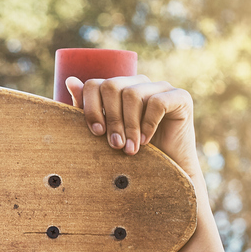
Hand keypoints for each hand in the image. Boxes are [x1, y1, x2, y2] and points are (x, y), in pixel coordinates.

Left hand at [65, 75, 200, 177]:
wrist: (167, 171)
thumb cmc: (131, 153)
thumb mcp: (105, 133)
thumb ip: (89, 109)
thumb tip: (69, 80)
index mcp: (119, 88)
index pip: (95, 84)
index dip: (91, 108)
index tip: (96, 133)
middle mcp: (139, 83)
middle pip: (111, 86)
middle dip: (110, 118)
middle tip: (115, 144)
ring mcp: (161, 87)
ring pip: (133, 94)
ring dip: (129, 125)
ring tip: (130, 148)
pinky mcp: (181, 97)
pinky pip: (157, 102)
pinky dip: (148, 123)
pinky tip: (146, 141)